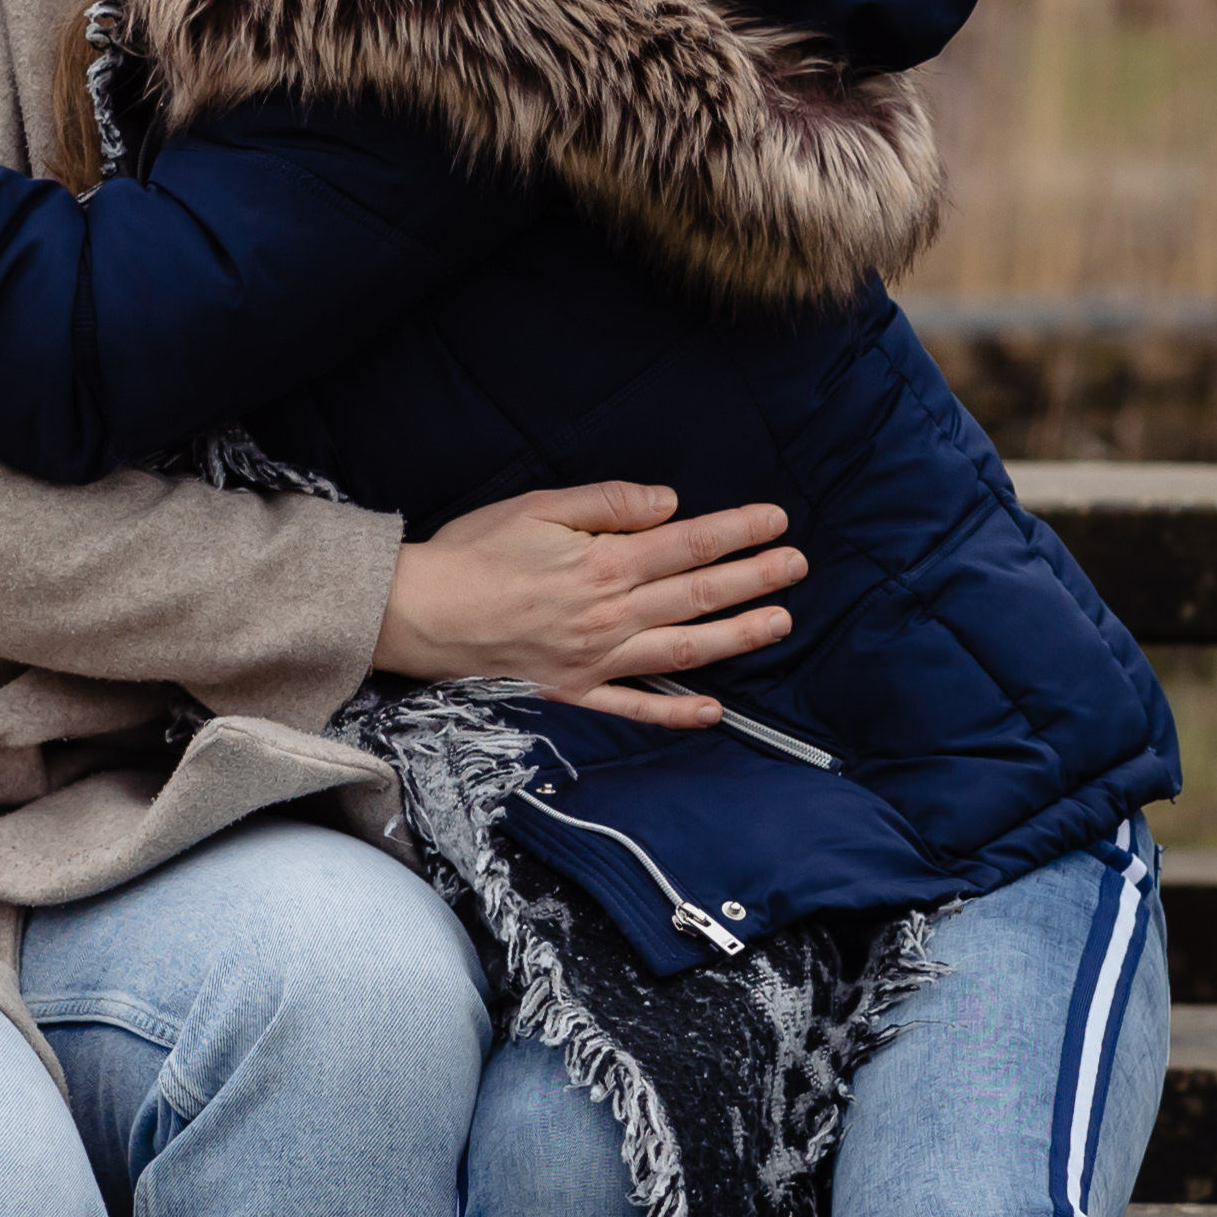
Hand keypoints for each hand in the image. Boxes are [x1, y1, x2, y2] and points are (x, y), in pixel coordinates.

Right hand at [379, 481, 803, 728]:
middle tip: (797, 566)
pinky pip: (635, 708)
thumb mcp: (539, 506)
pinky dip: (676, 713)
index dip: (738, 533)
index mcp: (604, 564)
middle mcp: (610, 616)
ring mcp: (596, 661)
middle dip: (755, 578)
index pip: (689, 545)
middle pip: (698, 596)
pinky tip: (714, 712)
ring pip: (684, 650)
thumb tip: (671, 505)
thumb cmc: (474, 553)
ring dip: (738, 637)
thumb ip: (610, 503)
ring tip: (781, 623)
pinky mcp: (574, 692)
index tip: (776, 521)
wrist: (419, 614)